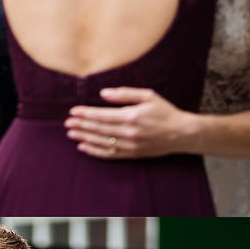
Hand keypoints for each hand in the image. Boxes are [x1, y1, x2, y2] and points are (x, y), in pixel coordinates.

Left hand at [65, 87, 189, 159]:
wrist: (182, 133)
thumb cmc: (164, 112)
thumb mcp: (148, 96)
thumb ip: (125, 94)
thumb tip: (103, 93)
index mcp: (132, 116)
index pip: (102, 115)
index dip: (86, 114)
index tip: (73, 111)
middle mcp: (129, 132)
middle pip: (99, 129)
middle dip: (81, 125)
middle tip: (67, 123)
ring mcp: (130, 145)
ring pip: (101, 142)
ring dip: (84, 138)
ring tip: (71, 134)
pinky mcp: (132, 154)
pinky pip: (109, 154)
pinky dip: (94, 151)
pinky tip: (83, 147)